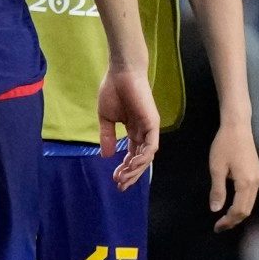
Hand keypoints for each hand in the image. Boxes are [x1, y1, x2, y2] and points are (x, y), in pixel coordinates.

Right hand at [98, 67, 159, 189]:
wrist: (120, 74)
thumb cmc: (112, 91)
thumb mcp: (106, 119)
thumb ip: (107, 136)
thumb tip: (106, 156)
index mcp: (133, 130)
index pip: (131, 154)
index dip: (124, 168)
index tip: (114, 179)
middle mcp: (143, 132)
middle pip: (140, 159)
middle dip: (131, 174)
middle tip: (120, 185)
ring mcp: (149, 129)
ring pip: (147, 156)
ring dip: (135, 168)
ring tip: (123, 177)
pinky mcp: (153, 124)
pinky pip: (151, 145)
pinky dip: (143, 157)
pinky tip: (131, 164)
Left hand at [209, 119, 258, 230]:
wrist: (238, 127)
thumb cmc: (224, 145)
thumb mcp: (216, 168)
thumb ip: (217, 190)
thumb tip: (215, 210)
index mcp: (246, 183)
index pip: (239, 210)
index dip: (228, 221)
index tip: (216, 227)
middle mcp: (256, 182)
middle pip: (247, 210)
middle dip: (233, 220)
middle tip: (218, 227)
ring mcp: (258, 178)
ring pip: (250, 203)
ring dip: (237, 213)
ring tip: (223, 220)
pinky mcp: (256, 174)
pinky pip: (250, 195)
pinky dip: (241, 204)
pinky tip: (231, 205)